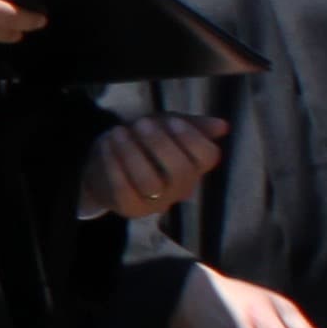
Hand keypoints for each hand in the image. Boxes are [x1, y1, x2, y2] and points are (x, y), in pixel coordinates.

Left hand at [79, 112, 223, 219]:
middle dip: (160, 144)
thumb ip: (191, 125)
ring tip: (118, 131)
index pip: (208, 158)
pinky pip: (124, 189)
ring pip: (151, 183)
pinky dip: (114, 164)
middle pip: (181, 171)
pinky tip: (107, 145)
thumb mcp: (165, 128)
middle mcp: (181, 188)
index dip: (192, 139)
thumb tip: (222, 126)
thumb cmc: (142, 145)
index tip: (173, 120)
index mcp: (195, 167)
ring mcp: (157, 202)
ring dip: (133, 153)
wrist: (105, 169)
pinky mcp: (131, 207)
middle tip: (141, 123)